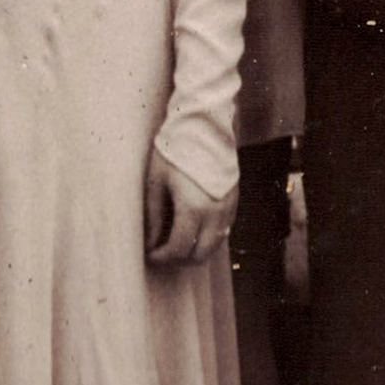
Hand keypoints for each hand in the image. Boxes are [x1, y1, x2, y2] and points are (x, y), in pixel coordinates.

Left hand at [144, 148, 235, 268]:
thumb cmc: (175, 150)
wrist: (203, 126)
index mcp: (193, 208)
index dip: (162, 257)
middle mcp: (215, 213)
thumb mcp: (156, 182)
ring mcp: (228, 208)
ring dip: (195, 250)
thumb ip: (154, 217)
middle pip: (200, 255)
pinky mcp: (234, 201)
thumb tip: (151, 243)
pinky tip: (193, 228)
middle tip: (162, 251)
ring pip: (215, 246)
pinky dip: (208, 238)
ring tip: (176, 240)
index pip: (179, 249)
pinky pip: (224, 231)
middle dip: (179, 259)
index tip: (150, 253)